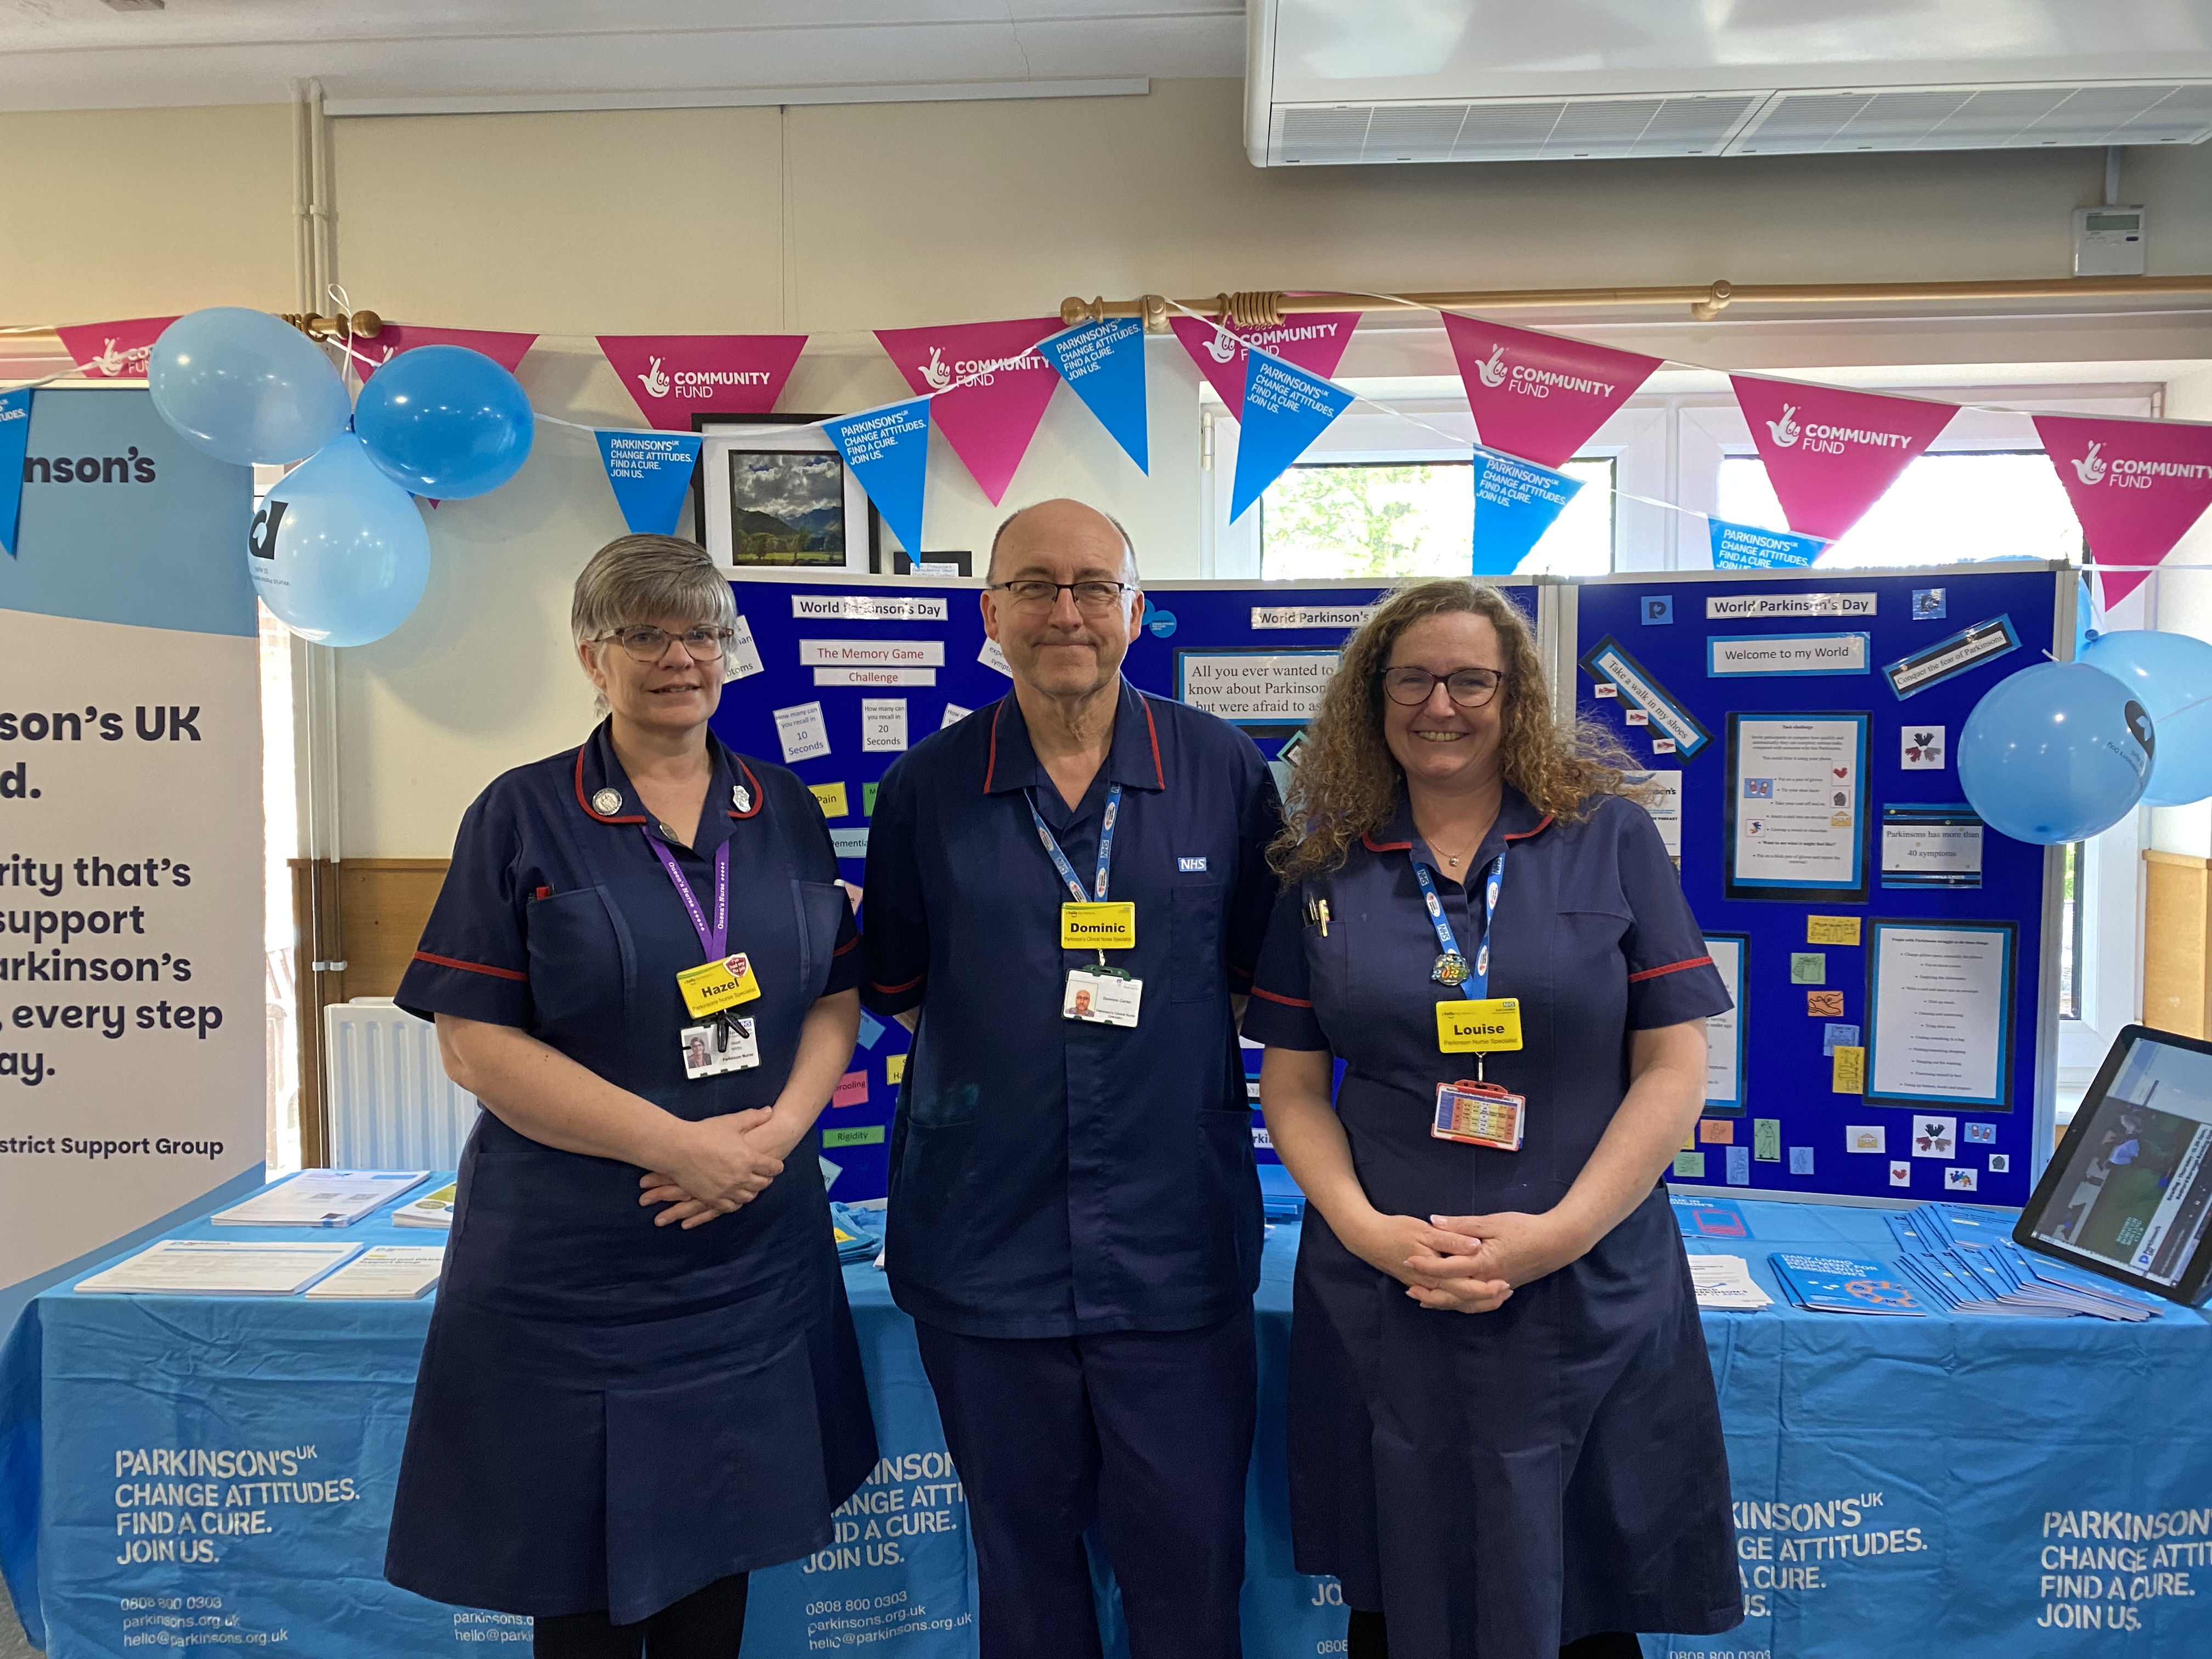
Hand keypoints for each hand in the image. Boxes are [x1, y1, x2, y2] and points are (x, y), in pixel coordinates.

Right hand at [637, 1109, 781, 1228]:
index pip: (773, 1168)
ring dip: (752, 1191)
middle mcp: (741, 1177)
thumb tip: (770, 1111)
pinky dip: (736, 1203)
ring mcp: (727, 1190)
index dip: (776, 1166)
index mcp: (749, 1159)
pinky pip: (731, 1207)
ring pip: (748, 1197)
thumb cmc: (704, 1133)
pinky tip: (735, 1196)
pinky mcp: (713, 1198)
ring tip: (750, 1185)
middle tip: (764, 1175)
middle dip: (766, 1179)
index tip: (775, 1165)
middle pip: (763, 1184)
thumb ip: (753, 1118)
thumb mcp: (731, 1122)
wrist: (677, 1148)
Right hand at [1335, 1208, 1512, 1312]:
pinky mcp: (1422, 1284)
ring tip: (1496, 1295)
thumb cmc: (1396, 1231)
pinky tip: (1470, 1296)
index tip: (1506, 1283)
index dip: (1487, 1288)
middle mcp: (1432, 1286)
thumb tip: (1476, 1246)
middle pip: (1463, 1299)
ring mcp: (1426, 1288)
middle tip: (1507, 1291)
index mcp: (1435, 1273)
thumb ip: (1451, 1240)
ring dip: (1475, 1301)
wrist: (1367, 1238)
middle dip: (1486, 1298)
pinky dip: (1459, 1300)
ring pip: (1454, 1302)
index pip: (1466, 1287)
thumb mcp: (1425, 1231)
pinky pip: (1444, 1299)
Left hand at [1403, 1209, 1586, 1310]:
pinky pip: (1476, 1303)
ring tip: (1423, 1299)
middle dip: (1429, 1292)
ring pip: (1464, 1302)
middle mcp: (1487, 1280)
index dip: (1426, 1266)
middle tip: (1408, 1288)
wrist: (1556, 1243)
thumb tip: (1434, 1221)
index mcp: (1483, 1262)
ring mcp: (1495, 1287)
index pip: (1447, 1268)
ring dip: (1442, 1301)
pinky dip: (1461, 1304)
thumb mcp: (1492, 1222)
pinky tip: (1452, 1299)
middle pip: (1452, 1293)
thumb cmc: (1525, 1228)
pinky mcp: (1501, 1288)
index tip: (1407, 1260)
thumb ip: (1462, 1225)